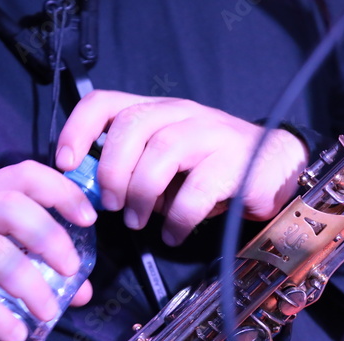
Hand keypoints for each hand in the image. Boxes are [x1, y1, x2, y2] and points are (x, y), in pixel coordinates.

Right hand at [0, 161, 96, 340]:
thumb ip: (34, 266)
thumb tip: (84, 292)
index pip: (24, 174)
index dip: (62, 190)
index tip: (89, 218)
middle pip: (11, 208)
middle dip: (51, 239)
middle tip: (71, 272)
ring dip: (31, 286)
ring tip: (48, 313)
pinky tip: (16, 334)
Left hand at [55, 90, 307, 245]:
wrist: (277, 169)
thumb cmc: (213, 171)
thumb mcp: (168, 165)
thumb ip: (135, 171)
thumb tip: (100, 198)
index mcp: (158, 112)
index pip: (105, 102)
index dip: (77, 130)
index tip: (65, 165)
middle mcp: (182, 114)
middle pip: (133, 126)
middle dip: (112, 170)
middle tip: (112, 206)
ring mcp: (211, 134)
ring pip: (162, 151)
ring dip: (142, 194)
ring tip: (139, 223)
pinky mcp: (234, 164)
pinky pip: (196, 190)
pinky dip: (177, 219)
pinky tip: (173, 235)